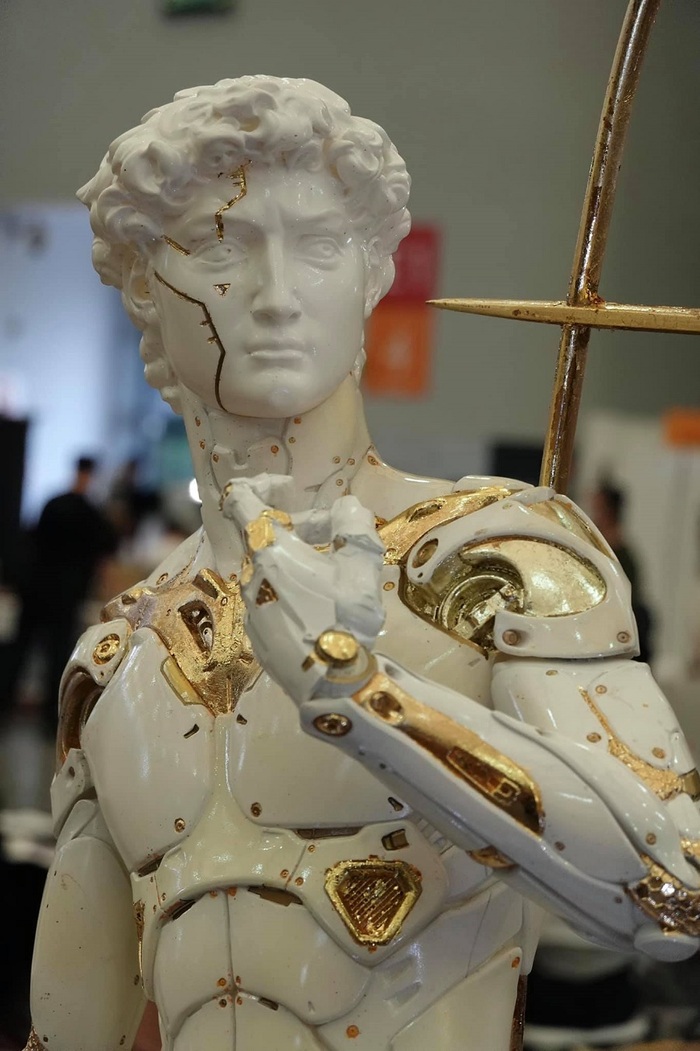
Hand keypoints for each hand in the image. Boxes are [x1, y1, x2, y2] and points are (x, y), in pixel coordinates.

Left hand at [222, 475, 384, 703]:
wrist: (332, 686)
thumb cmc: (343, 618)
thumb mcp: (360, 564)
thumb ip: (353, 526)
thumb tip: (347, 507)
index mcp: (268, 552)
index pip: (241, 500)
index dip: (261, 484)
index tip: (289, 489)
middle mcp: (250, 577)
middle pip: (265, 538)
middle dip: (301, 527)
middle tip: (337, 532)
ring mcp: (252, 610)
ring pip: (270, 570)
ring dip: (299, 560)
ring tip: (337, 572)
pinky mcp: (258, 637)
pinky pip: (272, 599)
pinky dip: (293, 590)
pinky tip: (324, 606)